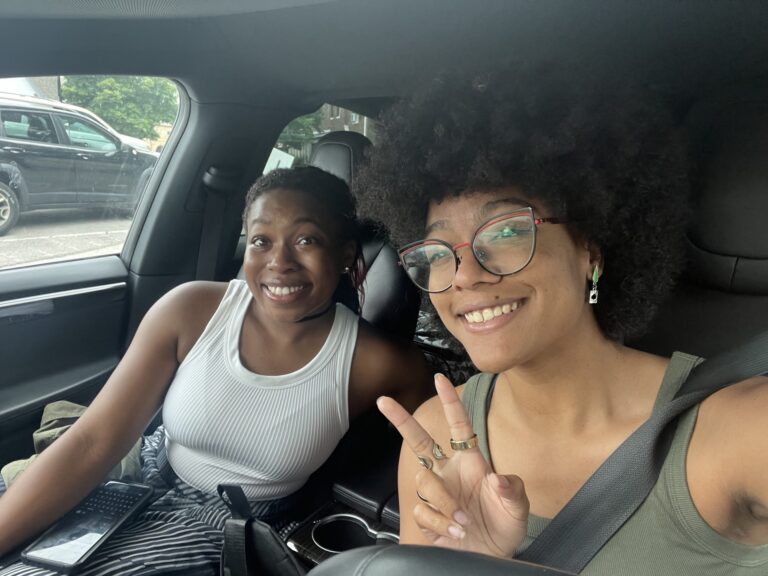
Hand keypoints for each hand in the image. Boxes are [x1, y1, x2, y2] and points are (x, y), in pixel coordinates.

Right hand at [377, 373, 528, 557]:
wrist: (491, 556)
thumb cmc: (503, 527)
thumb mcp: (517, 509)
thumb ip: (512, 491)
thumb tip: (498, 479)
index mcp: (470, 462)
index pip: (458, 426)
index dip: (449, 402)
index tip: (439, 379)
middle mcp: (448, 473)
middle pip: (419, 441)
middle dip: (400, 420)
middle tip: (384, 401)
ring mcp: (436, 494)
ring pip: (424, 482)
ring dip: (444, 502)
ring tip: (462, 522)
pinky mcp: (427, 516)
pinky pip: (423, 511)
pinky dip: (440, 524)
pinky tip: (454, 533)